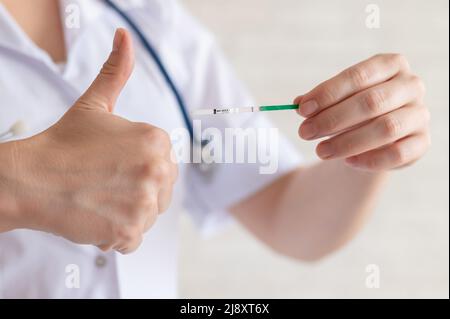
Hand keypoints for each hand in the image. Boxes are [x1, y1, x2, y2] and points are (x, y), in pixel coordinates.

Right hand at [13, 29, 176, 253]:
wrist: (31, 179)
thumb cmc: (63, 143)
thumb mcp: (95, 104)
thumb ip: (116, 71)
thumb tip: (124, 37)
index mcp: (157, 140)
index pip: (164, 165)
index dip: (138, 169)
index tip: (112, 166)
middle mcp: (158, 169)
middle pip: (160, 192)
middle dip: (136, 192)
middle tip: (103, 183)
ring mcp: (145, 202)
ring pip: (148, 215)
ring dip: (126, 213)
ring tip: (99, 199)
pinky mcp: (130, 230)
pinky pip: (133, 239)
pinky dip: (116, 234)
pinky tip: (96, 217)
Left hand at [296, 54, 429, 170]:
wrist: (375, 135)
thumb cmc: (353, 110)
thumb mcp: (335, 100)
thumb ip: (318, 101)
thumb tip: (298, 103)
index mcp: (390, 65)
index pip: (358, 76)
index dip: (328, 93)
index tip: (302, 110)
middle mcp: (410, 86)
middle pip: (371, 102)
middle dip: (332, 119)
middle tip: (304, 132)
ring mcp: (419, 114)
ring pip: (385, 128)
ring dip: (347, 142)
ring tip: (320, 151)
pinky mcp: (422, 142)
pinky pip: (398, 153)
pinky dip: (370, 160)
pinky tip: (348, 162)